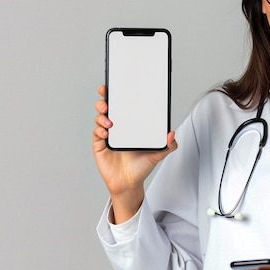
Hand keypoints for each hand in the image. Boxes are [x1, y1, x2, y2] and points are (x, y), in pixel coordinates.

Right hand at [93, 85, 177, 222]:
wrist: (129, 183)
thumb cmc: (142, 166)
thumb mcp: (158, 154)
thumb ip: (167, 145)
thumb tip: (172, 134)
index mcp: (130, 125)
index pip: (123, 106)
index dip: (118, 95)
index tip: (116, 86)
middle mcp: (117, 127)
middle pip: (107, 108)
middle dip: (104, 100)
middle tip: (107, 101)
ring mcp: (107, 136)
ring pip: (99, 118)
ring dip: (102, 115)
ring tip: (110, 121)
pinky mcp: (100, 146)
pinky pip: (96, 134)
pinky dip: (100, 130)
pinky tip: (106, 133)